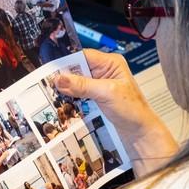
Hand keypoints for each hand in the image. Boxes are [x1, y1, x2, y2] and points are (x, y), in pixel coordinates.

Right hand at [54, 49, 178, 176]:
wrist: (139, 132)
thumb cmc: (132, 110)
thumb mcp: (106, 93)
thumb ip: (82, 85)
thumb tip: (60, 78)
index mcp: (111, 63)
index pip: (84, 56)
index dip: (67, 62)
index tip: (51, 70)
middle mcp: (105, 71)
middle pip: (78, 68)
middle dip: (65, 76)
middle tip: (49, 83)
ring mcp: (100, 84)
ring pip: (77, 81)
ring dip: (68, 87)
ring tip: (54, 93)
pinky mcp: (97, 96)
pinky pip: (80, 92)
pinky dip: (72, 96)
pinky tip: (64, 100)